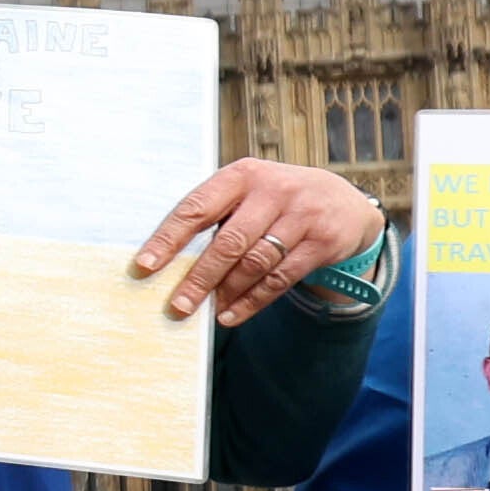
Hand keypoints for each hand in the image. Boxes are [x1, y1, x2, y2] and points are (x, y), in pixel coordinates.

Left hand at [135, 159, 385, 324]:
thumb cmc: (277, 200)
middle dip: (199, 277)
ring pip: (255, 263)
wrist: (345, 202)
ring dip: (227, 292)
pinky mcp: (323, 241)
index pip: (197, 207)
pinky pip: (280, 278)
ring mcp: (302, 215)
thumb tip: (170, 263)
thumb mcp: (249, 192)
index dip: (169, 238)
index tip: (144, 265)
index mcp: (242, 175)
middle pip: (229, 241)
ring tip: (206, 312)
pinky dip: (252, 301)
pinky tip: (231, 315)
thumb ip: (217, 216)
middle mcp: (272, 191)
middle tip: (177, 306)